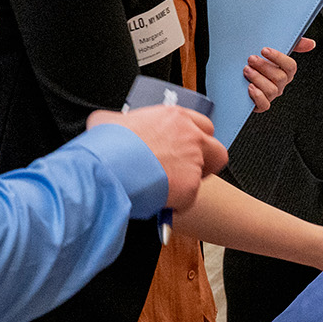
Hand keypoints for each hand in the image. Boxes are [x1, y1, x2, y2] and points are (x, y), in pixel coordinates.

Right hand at [88, 104, 226, 212]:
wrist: (106, 169)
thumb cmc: (106, 145)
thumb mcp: (107, 120)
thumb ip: (118, 120)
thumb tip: (112, 124)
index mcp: (174, 117)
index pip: (203, 125)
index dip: (195, 139)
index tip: (184, 148)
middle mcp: (190, 136)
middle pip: (216, 150)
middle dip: (206, 162)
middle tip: (186, 170)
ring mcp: (193, 161)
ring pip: (204, 177)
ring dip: (189, 184)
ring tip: (169, 189)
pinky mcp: (190, 186)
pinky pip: (188, 199)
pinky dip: (176, 204)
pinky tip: (158, 201)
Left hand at [245, 40, 307, 111]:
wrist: (239, 79)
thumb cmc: (259, 63)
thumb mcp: (272, 52)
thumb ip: (293, 45)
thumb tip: (311, 44)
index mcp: (286, 72)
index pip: (290, 66)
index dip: (278, 58)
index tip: (264, 50)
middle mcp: (280, 85)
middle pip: (279, 78)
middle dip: (263, 67)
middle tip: (251, 59)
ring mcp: (272, 96)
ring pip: (271, 90)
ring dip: (257, 78)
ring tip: (246, 70)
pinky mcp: (261, 105)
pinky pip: (264, 105)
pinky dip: (257, 96)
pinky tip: (249, 87)